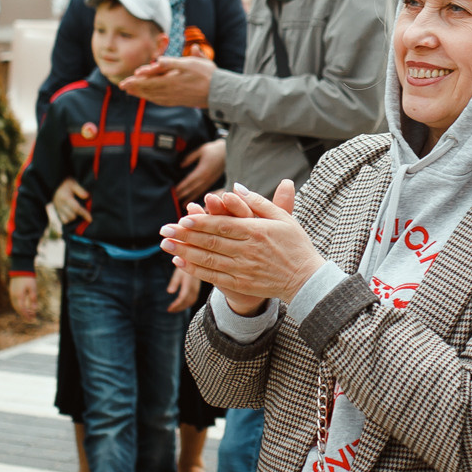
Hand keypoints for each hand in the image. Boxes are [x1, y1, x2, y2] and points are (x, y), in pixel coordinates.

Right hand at [9, 275, 40, 320]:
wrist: (20, 268)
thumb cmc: (28, 278)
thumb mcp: (33, 288)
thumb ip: (33, 299)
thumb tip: (34, 309)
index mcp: (19, 296)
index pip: (22, 309)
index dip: (27, 316)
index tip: (31, 320)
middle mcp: (14, 296)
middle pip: (18, 309)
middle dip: (24, 315)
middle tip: (31, 319)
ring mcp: (12, 293)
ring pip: (15, 306)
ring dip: (21, 311)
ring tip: (28, 314)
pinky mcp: (12, 291)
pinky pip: (14, 302)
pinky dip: (18, 306)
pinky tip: (23, 307)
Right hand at [51, 177, 89, 223]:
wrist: (55, 185)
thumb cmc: (67, 185)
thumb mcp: (73, 183)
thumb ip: (80, 189)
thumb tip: (86, 196)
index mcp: (65, 197)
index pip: (76, 208)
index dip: (84, 214)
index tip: (90, 219)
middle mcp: (60, 204)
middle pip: (72, 215)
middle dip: (79, 215)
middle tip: (83, 211)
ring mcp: (57, 209)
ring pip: (68, 219)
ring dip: (73, 217)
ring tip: (76, 211)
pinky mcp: (56, 212)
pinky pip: (63, 221)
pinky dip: (68, 219)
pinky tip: (71, 214)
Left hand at [119, 56, 215, 107]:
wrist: (220, 93)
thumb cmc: (208, 75)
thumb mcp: (193, 63)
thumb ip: (174, 62)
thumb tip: (159, 60)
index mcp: (172, 81)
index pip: (149, 81)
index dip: (136, 82)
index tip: (125, 81)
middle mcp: (171, 91)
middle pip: (148, 90)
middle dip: (134, 88)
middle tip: (122, 87)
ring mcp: (175, 97)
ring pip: (153, 96)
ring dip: (141, 94)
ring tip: (131, 92)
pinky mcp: (179, 101)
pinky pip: (161, 101)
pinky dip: (152, 99)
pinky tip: (148, 98)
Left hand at [160, 180, 322, 305]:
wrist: (306, 280)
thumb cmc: (295, 245)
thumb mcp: (283, 218)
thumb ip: (259, 202)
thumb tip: (237, 187)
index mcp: (256, 231)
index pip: (222, 225)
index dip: (201, 222)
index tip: (182, 218)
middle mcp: (247, 250)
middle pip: (210, 242)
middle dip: (185, 236)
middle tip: (164, 230)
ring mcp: (243, 269)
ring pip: (208, 260)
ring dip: (184, 252)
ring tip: (166, 245)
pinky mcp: (241, 284)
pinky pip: (214, 277)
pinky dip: (195, 270)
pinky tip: (180, 263)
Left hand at [166, 262, 201, 312]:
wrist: (196, 260)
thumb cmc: (185, 264)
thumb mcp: (178, 271)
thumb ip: (174, 282)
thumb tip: (170, 292)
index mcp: (189, 283)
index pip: (183, 298)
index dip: (176, 305)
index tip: (169, 309)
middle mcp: (195, 287)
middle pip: (187, 302)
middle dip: (179, 308)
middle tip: (170, 310)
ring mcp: (197, 288)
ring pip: (191, 302)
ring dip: (182, 307)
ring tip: (174, 309)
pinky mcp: (197, 289)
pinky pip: (193, 299)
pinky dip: (187, 304)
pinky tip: (181, 305)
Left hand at [173, 139, 226, 202]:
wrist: (228, 152)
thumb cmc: (214, 149)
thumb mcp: (201, 150)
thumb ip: (190, 158)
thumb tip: (181, 165)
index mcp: (203, 170)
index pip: (190, 180)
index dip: (183, 186)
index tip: (175, 191)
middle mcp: (207, 177)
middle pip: (194, 187)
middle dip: (184, 194)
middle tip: (175, 199)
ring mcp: (211, 180)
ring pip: (199, 191)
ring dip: (190, 197)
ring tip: (182, 204)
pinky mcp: (213, 181)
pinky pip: (204, 190)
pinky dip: (197, 195)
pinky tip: (193, 199)